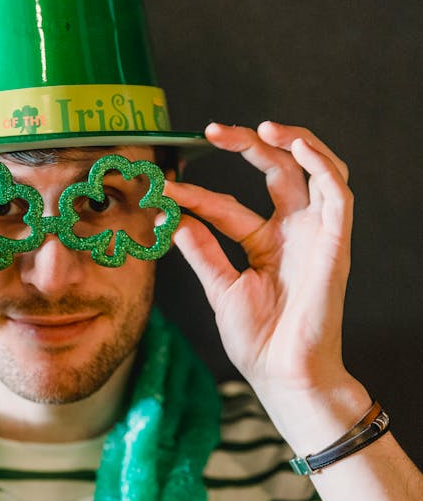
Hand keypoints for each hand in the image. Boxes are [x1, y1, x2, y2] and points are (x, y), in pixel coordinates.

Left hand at [170, 121, 368, 434]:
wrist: (284, 374)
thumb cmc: (259, 341)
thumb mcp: (221, 289)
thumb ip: (202, 252)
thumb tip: (174, 218)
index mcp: (265, 243)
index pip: (227, 205)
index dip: (195, 194)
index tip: (164, 189)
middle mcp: (293, 232)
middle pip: (275, 171)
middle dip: (246, 144)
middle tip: (211, 131)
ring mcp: (316, 234)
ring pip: (313, 170)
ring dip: (292, 141)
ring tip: (261, 126)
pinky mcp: (336, 241)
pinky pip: (337, 192)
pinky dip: (321, 164)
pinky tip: (296, 146)